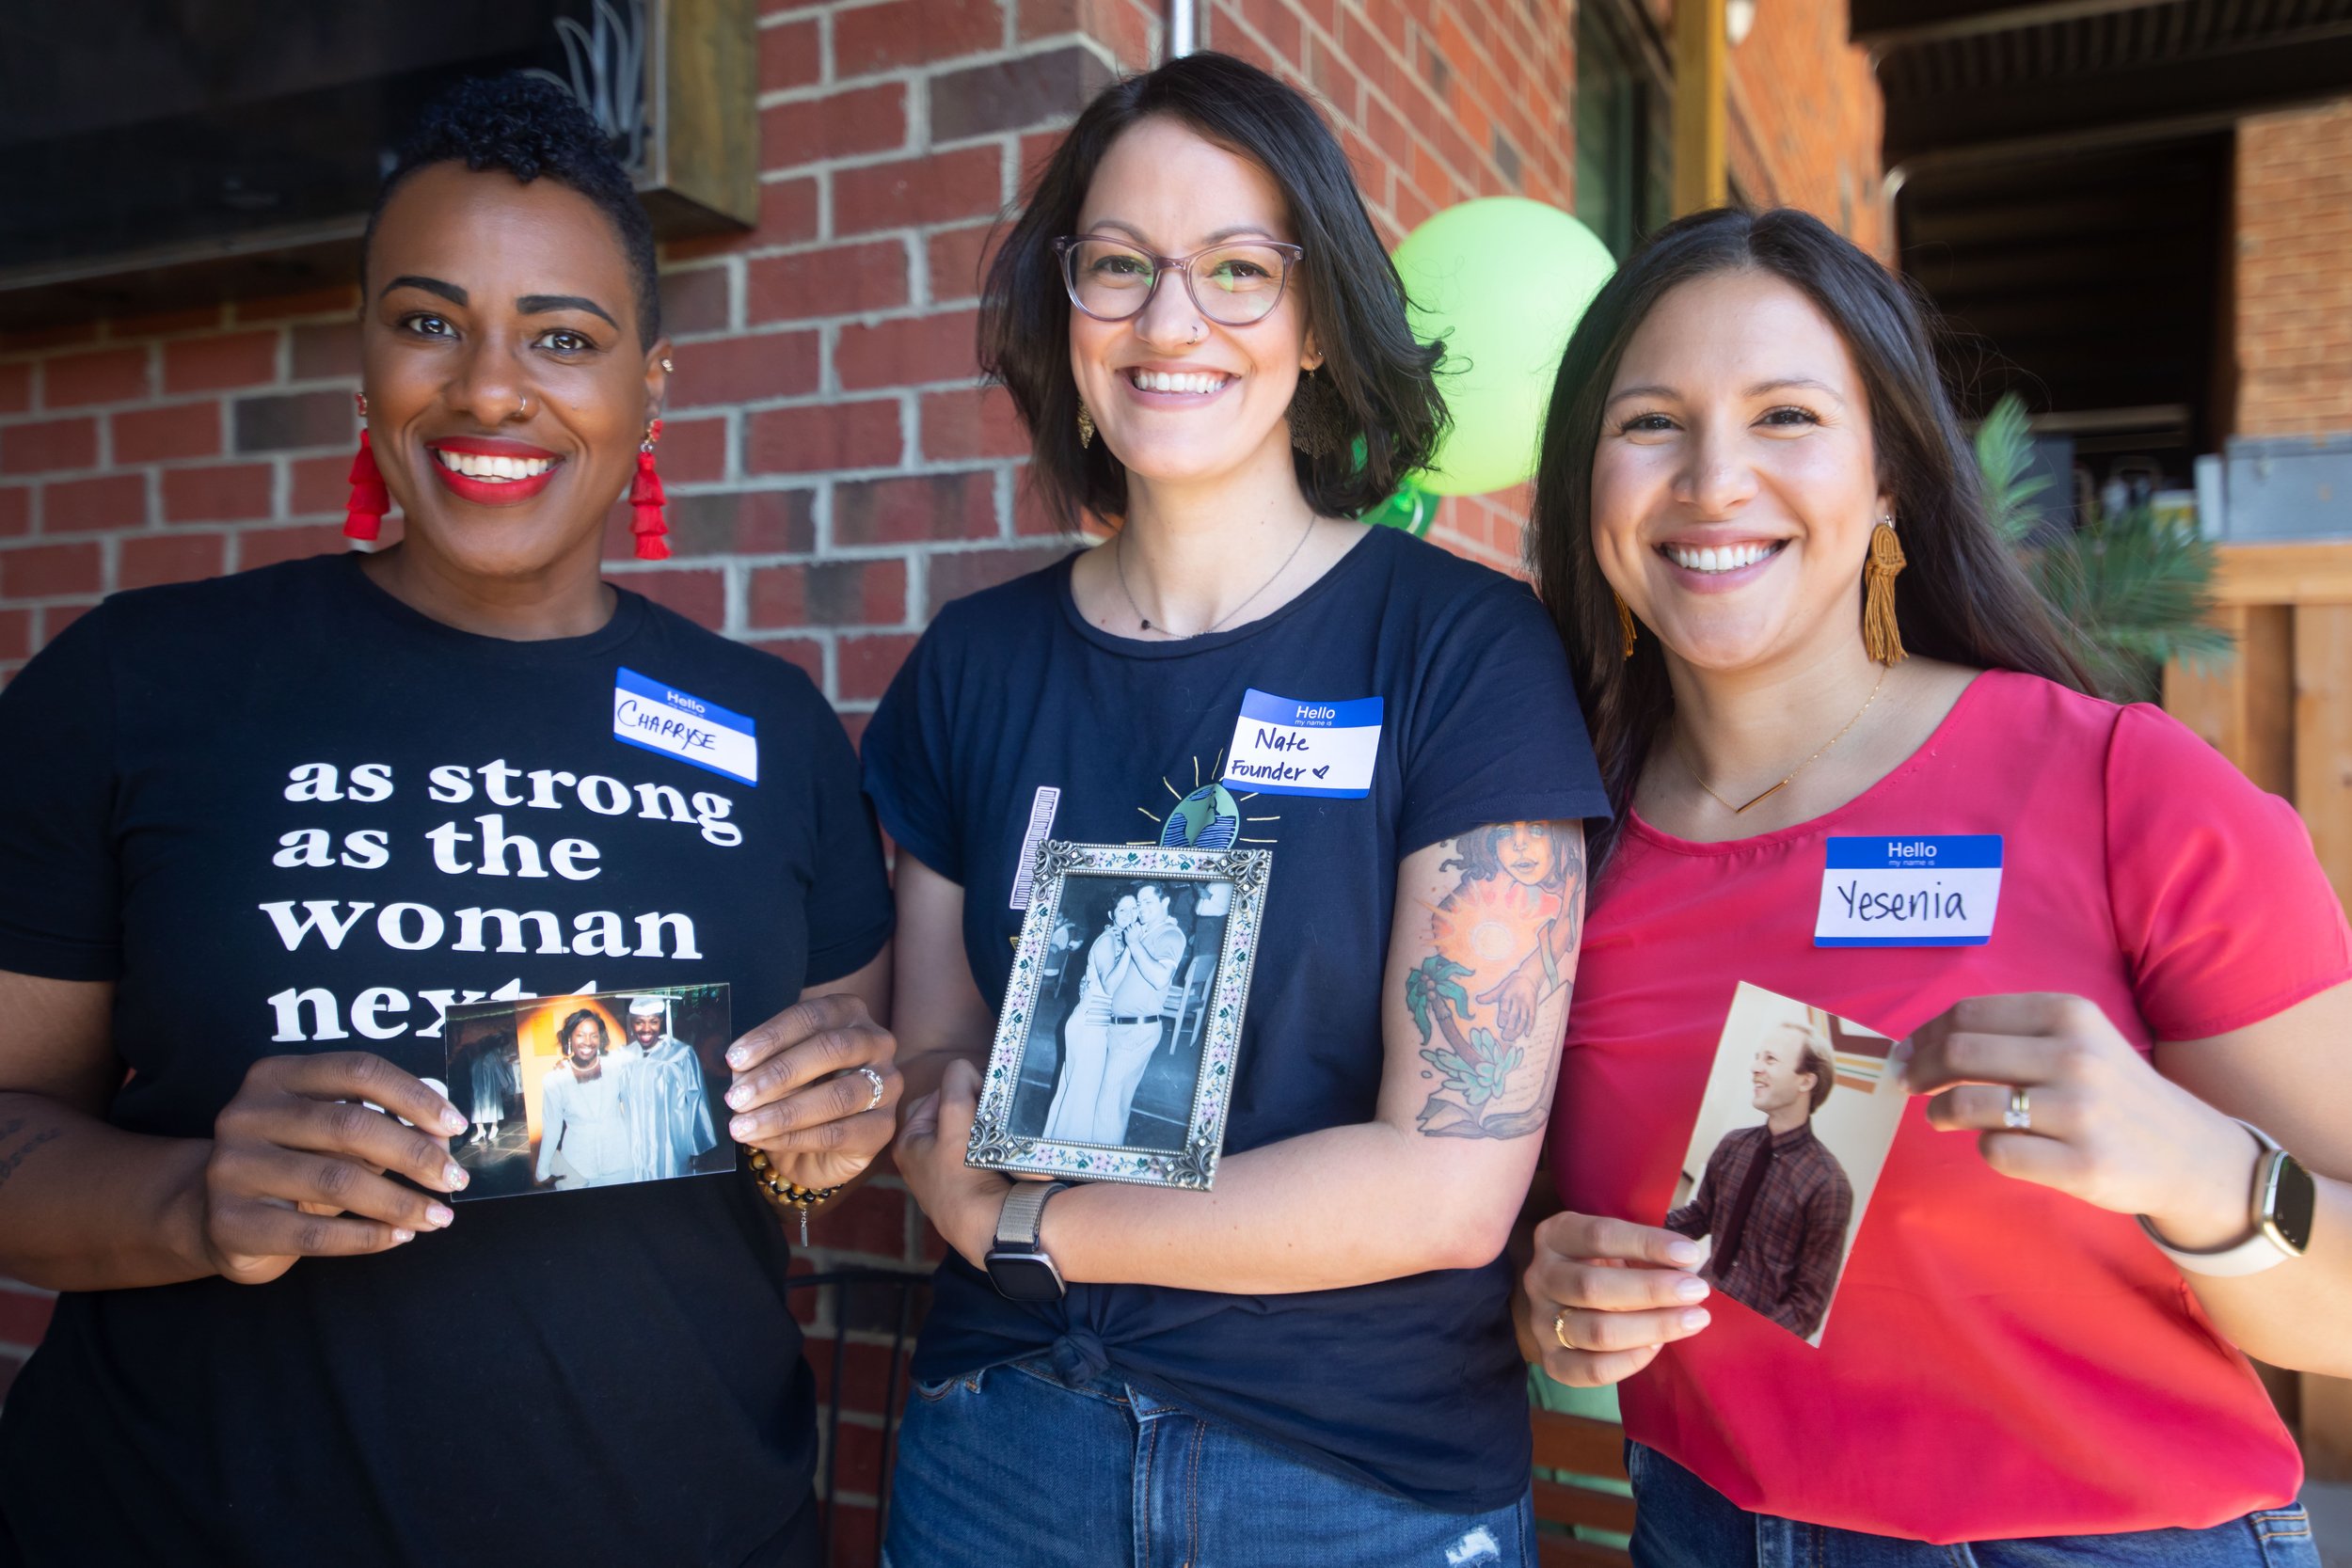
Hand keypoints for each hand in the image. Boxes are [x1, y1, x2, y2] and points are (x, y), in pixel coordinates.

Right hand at [202, 1052, 468, 1285]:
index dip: (414, 1097)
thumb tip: (443, 1141)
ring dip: (400, 1202)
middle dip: (415, 1154)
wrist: (211, 1213)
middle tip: (455, 1179)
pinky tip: (399, 1237)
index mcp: (276, 1076)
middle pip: (350, 1125)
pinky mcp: (229, 1223)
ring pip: (337, 1181)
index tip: (456, 1126)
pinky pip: (314, 1233)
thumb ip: (383, 1128)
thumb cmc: (292, 1162)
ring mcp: (232, 1168)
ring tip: (438, 1216)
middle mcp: (246, 1114)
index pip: (358, 1071)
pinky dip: (367, 1237)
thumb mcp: (330, 1135)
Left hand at [725, 993, 901, 1192]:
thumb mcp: (772, 1072)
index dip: (771, 1036)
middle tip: (736, 1097)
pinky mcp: (883, 1127)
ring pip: (838, 1095)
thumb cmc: (793, 1094)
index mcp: (849, 1015)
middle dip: (779, 1073)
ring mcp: (887, 1085)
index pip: (811, 1017)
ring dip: (783, 1112)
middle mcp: (876, 1043)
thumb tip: (739, 1072)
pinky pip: (837, 1133)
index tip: (734, 1059)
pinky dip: (794, 1138)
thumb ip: (760, 1066)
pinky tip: (763, 1140)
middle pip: (832, 1049)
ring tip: (742, 1125)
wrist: (813, 1148)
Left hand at [894, 1057, 1009, 1268]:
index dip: (960, 1090)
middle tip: (990, 1114)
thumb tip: (963, 1069)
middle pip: (952, 1114)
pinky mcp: (970, 1189)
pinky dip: (993, 1148)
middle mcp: (922, 1161)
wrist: (991, 1227)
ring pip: (969, 1133)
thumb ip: (955, 1085)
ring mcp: (946, 1177)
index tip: (980, 1096)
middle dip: (973, 1109)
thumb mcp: (955, 1119)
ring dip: (985, 1127)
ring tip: (998, 1132)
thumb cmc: (965, 1174)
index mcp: (908, 1143)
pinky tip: (1003, 1151)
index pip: (934, 1096)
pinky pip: (982, 1154)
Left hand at [1476, 966, 1541, 1041]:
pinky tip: (1526, 1034)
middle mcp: (1518, 1000)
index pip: (1505, 1008)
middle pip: (1514, 1016)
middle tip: (1505, 1037)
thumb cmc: (1511, 985)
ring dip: (1518, 1030)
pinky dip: (1530, 1026)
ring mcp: (1526, 1004)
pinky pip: (1532, 1018)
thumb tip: (1477, 999)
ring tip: (1512, 1038)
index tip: (1501, 1025)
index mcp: (1508, 995)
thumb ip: (1489, 996)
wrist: (1528, 978)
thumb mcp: (1500, 989)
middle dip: (1509, 1027)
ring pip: (1523, 1019)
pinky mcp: (1533, 1007)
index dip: (1503, 1017)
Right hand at [1522, 1211, 1711, 1386]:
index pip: (1599, 1236)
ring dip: (1651, 1327)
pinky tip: (1657, 1347)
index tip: (1689, 1254)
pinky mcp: (1551, 1360)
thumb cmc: (1602, 1264)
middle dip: (1652, 1291)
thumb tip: (1689, 1265)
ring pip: (1596, 1331)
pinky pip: (1590, 1370)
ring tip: (1693, 1320)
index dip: (1646, 1244)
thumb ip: (1643, 1250)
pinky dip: (1629, 1361)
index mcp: (1555, 1237)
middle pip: (1593, 1287)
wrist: (1564, 1302)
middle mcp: (1540, 1277)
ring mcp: (1541, 1322)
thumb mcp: (1615, 1245)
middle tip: (1697, 1291)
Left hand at [1906, 993, 2258, 1246]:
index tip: (1906, 1054)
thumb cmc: (2112, 1092)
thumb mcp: (2077, 1040)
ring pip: (1970, 1104)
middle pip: (1959, 1053)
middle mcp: (2075, 1056)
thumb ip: (2011, 1034)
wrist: (2189, 1153)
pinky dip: (1983, 1148)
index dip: (1924, 1036)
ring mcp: (2081, 1111)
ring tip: (1941, 1117)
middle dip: (1920, 1071)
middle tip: (1909, 1086)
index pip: (1968, 1015)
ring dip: (1941, 1112)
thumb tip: (1918, 1045)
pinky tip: (1997, 1145)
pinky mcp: (2083, 1164)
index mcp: (2069, 1014)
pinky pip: (1997, 1152)